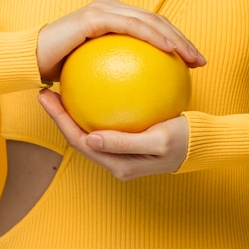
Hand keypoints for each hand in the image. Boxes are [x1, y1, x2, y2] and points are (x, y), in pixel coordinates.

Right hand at [37, 0, 205, 80]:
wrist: (31, 61)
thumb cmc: (61, 72)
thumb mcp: (95, 76)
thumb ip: (116, 76)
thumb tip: (141, 95)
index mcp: (112, 18)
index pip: (150, 27)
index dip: (175, 41)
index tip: (192, 63)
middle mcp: (111, 7)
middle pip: (156, 20)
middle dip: (182, 39)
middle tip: (200, 61)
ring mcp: (104, 8)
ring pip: (150, 20)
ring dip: (176, 38)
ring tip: (192, 58)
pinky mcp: (97, 15)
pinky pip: (134, 26)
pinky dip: (155, 37)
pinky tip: (171, 53)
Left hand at [37, 89, 188, 180]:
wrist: (202, 142)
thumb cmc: (183, 140)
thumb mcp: (157, 142)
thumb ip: (124, 143)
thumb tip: (91, 139)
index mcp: (117, 163)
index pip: (79, 141)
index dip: (59, 120)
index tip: (46, 95)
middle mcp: (114, 158)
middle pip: (78, 135)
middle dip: (59, 115)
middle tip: (45, 89)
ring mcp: (119, 149)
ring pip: (89, 129)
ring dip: (73, 111)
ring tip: (61, 88)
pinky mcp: (127, 138)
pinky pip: (105, 121)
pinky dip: (95, 106)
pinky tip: (94, 85)